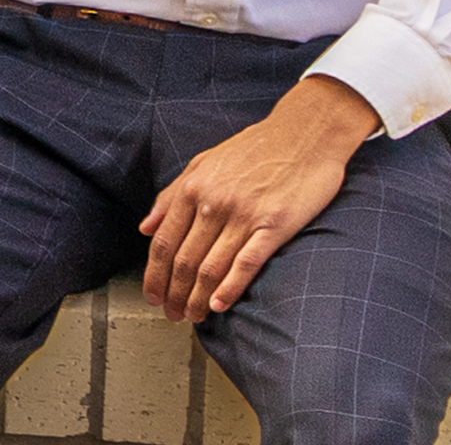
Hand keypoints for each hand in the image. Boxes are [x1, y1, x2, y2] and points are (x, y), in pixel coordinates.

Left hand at [139, 76, 376, 321]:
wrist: (304, 134)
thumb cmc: (254, 149)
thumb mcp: (204, 162)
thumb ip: (172, 195)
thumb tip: (145, 227)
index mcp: (193, 188)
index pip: (163, 242)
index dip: (154, 275)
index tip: (152, 296)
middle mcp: (213, 203)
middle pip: (183, 260)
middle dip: (173, 293)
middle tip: (171, 315)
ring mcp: (243, 216)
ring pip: (211, 268)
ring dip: (197, 298)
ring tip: (192, 317)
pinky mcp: (274, 226)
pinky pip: (246, 264)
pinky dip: (229, 289)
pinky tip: (219, 306)